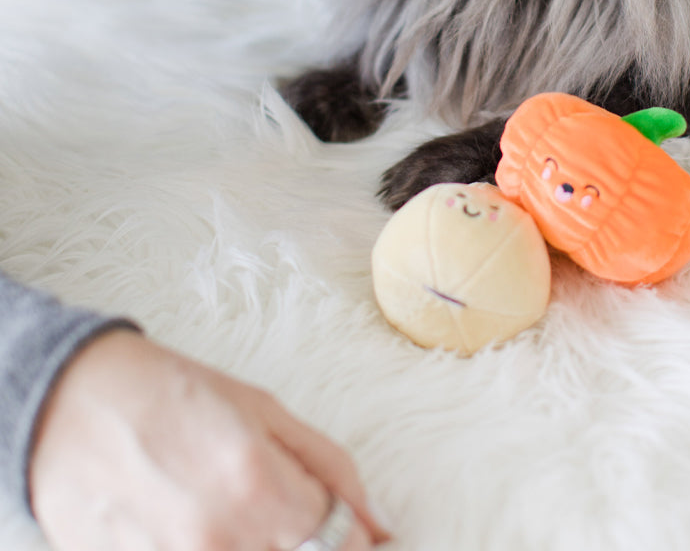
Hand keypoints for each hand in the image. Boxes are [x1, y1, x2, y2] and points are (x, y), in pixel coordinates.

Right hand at [29, 329, 389, 550]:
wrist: (71, 404)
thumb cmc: (173, 393)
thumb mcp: (264, 410)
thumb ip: (329, 468)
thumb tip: (379, 521)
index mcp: (258, 484)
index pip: (340, 541)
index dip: (354, 535)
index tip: (354, 525)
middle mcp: (221, 539)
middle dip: (316, 545)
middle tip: (299, 515)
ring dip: (269, 546)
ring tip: (246, 507)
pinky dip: (227, 549)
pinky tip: (215, 524)